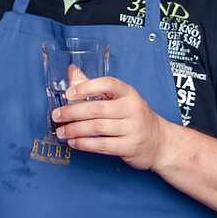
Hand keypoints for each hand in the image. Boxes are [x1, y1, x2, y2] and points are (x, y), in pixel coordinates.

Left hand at [51, 72, 170, 170]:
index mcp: (128, 93)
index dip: (87, 87)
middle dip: (72, 112)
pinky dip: (84, 144)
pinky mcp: (129, 146)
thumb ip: (94, 86)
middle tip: (56, 115)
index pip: (108, 84)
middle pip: (96, 109)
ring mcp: (132, 128)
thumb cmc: (134, 116)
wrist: (160, 142)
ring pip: (97, 128)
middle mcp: (132, 109)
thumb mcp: (119, 98)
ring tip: (61, 131)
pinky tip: (73, 142)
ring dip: (74, 130)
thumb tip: (71, 71)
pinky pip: (102, 145)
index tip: (69, 93)